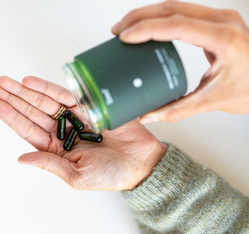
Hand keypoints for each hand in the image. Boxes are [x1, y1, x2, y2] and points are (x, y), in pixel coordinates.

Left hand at [0, 76, 166, 190]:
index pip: (28, 130)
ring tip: (5, 82)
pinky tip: (31, 82)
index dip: (12, 117)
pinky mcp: (89, 106)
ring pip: (44, 101)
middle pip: (31, 112)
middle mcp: (62, 130)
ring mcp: (74, 117)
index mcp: (56, 148)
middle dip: (11, 99)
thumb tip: (22, 158)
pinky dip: (49, 88)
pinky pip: (65, 95)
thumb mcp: (76, 176)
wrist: (141, 163)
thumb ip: (49, 164)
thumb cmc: (111, 175)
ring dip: (25, 91)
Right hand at [112, 1, 248, 123]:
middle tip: (118, 30)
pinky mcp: (212, 22)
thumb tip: (149, 113)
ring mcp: (218, 19)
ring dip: (147, 14)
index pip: (178, 25)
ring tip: (126, 28)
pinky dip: (158, 18)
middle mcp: (222, 22)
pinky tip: (146, 27)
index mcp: (224, 38)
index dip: (148, 29)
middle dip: (140, 17)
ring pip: (175, 5)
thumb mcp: (214, 100)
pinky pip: (181, 12)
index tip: (125, 37)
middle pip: (172, 7)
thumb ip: (177, 109)